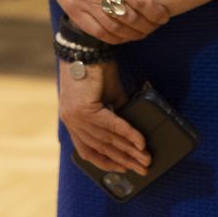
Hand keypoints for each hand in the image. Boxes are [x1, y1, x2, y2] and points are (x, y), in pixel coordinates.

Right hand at [32, 0, 169, 41]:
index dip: (154, 12)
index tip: (164, 15)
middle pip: (129, 16)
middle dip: (148, 25)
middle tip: (156, 26)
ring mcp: (84, 2)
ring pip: (114, 28)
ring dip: (133, 34)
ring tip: (144, 33)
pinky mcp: (74, 11)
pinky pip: (97, 32)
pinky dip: (114, 39)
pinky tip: (125, 36)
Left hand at [59, 56, 150, 176]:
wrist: (87, 47)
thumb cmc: (96, 68)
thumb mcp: (108, 96)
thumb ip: (115, 113)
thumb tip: (131, 131)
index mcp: (73, 121)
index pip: (88, 151)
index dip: (107, 162)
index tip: (124, 169)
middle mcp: (72, 122)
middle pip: (101, 148)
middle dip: (124, 160)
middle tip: (142, 168)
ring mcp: (76, 117)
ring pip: (107, 140)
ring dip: (129, 150)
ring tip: (145, 157)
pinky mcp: (85, 109)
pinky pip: (110, 126)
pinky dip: (127, 134)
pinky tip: (140, 141)